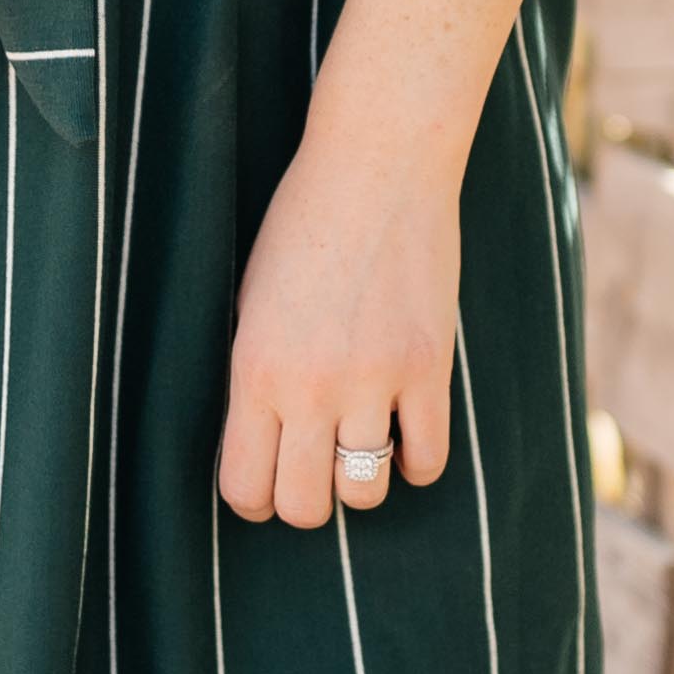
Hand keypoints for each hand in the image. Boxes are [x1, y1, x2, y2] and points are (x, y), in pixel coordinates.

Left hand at [217, 140, 457, 530]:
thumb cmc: (302, 225)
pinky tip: (406, 435)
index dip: (253, 500)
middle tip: (314, 472)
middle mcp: (310, 386)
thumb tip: (257, 441)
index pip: (244, 486)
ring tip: (359, 450)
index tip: (266, 485)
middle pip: (305, 506)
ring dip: (360, 483)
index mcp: (253, 370)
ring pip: (365, 493)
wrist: (377, 166)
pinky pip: (428, 459)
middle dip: (306, 501)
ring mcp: (374, 380)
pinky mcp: (429, 367)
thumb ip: (252, 373)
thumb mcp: (249, 300)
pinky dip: (416, 462)